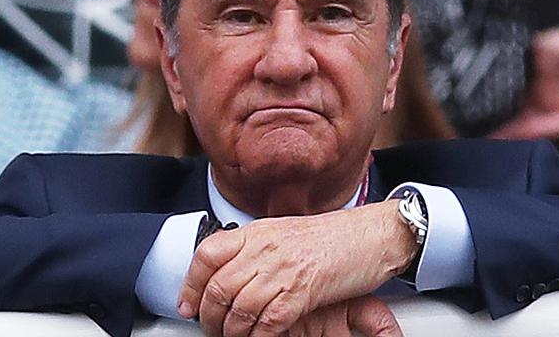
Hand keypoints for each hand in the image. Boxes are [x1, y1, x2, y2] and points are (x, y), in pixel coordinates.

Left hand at [178, 200, 416, 336]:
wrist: (370, 235)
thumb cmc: (332, 236)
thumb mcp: (285, 232)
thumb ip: (256, 248)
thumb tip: (229, 270)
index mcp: (258, 231)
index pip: (207, 254)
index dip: (190, 283)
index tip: (187, 304)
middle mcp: (265, 248)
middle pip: (218, 288)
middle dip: (209, 317)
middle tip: (212, 329)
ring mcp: (283, 269)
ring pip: (239, 310)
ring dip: (232, 332)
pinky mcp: (302, 291)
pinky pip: (268, 323)